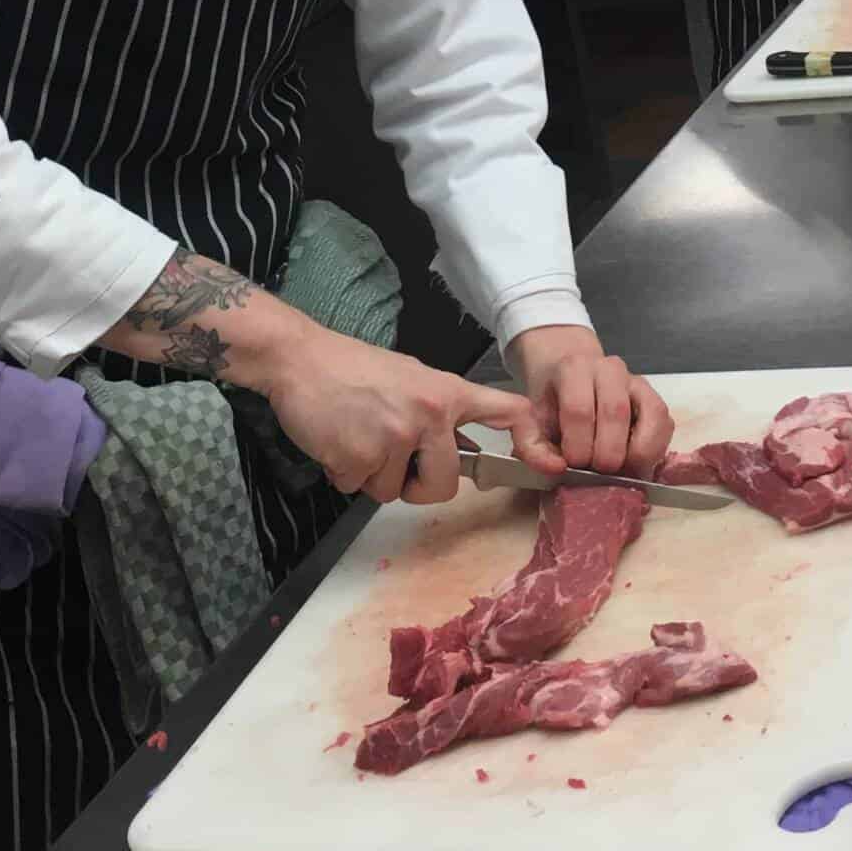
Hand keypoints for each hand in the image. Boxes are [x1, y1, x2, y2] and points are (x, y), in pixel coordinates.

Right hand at [260, 319, 559, 507]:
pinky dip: (345, 473)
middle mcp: (429, 415)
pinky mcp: (358, 458)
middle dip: (417, 484)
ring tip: (358, 435)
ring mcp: (394, 438)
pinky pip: (359, 488)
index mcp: (447, 393)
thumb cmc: (353, 368)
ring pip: (394, 491)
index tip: (551, 464)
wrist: (300, 359)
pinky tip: (337, 440)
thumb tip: (461, 447)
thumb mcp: (412, 378)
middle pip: (443, 486)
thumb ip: (441, 411)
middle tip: (391, 455)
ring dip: (373, 476)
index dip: (532, 440)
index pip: (506, 412)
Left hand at [507, 326, 673, 477]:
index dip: (577, 445)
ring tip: (620, 472)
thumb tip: (556, 469)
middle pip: (615, 413)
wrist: (572, 378)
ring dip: (638, 453)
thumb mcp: (534, 420)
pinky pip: (666, 425)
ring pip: (652, 416)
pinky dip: (655, 451)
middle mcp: (610, 369)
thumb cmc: (554, 403)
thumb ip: (535, 446)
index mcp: (574, 368)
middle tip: (596, 473)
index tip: (571, 465)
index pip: (579, 409)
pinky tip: (635, 464)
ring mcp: (638, 382)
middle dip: (606, 453)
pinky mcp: (656, 399)